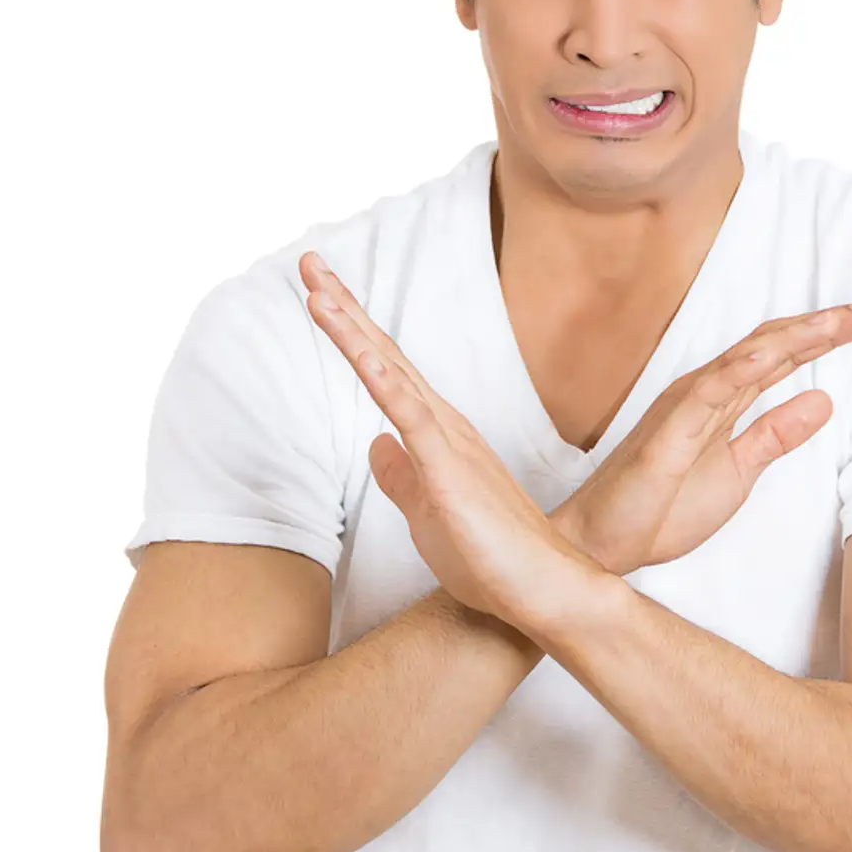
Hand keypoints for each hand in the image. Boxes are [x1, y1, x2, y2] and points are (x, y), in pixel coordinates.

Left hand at [297, 251, 604, 628]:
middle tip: (308, 263)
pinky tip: (362, 355)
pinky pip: (411, 418)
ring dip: (351, 331)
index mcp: (436, 433)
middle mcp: (442, 424)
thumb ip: (401, 475)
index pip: (384, 370)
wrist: (542, 588)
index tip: (318, 293)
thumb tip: (374, 444)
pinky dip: (385, 383)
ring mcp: (447, 442)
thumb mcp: (426, 511)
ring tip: (317, 292)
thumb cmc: (490, 557)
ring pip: (390, 373)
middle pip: (382, 354)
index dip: (349, 330)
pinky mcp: (450, 469)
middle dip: (342, 308)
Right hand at [551, 299, 851, 576]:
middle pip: (770, 347)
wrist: (605, 543)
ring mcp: (684, 409)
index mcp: (721, 401)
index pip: (779, 358)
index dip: (824, 338)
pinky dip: (736, 370)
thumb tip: (823, 401)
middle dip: (822, 328)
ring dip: (790, 338)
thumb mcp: (739, 473)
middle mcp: (704, 393)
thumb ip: (775, 436)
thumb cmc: (661, 507)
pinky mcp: (667, 434)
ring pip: (744, 360)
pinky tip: (767, 356)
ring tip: (834, 322)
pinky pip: (705, 395)